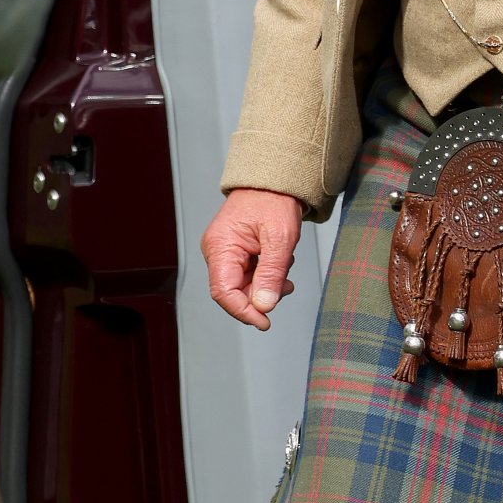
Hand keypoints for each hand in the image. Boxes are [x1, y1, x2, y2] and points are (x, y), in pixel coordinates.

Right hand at [201, 188, 303, 329]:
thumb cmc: (274, 200)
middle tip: (285, 287)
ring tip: (285, 268)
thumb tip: (263, 305)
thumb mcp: (280, 238)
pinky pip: (248, 275)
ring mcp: (225, 252)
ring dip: (267, 285)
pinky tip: (279, 264)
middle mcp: (217, 251)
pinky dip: (266, 276)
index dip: (243, 311)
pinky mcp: (235, 252)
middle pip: (233, 291)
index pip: (223, 292)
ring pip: (243, 285)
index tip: (264, 321)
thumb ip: (271, 274)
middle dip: (260, 296)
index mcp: (220, 246)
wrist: (274, 181)